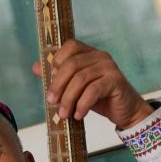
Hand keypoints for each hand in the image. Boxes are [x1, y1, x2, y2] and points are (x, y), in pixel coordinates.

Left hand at [31, 39, 154, 127]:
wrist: (125, 111)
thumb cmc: (100, 98)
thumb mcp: (76, 87)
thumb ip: (59, 77)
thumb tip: (35, 67)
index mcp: (90, 53)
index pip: (70, 46)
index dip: (57, 60)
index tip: (50, 79)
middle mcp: (100, 56)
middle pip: (72, 65)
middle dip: (58, 85)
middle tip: (51, 102)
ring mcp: (109, 67)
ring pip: (81, 79)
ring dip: (69, 98)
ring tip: (64, 114)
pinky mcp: (116, 81)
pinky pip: (93, 90)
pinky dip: (83, 104)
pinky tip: (78, 115)